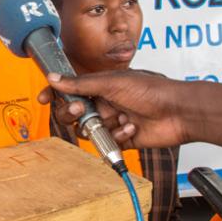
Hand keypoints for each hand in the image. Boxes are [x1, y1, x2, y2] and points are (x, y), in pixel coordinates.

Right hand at [38, 70, 189, 148]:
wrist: (178, 112)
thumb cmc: (152, 90)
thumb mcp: (113, 83)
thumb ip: (81, 84)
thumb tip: (54, 78)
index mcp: (102, 85)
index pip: (71, 89)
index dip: (55, 93)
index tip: (43, 98)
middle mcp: (106, 102)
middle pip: (75, 112)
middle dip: (75, 113)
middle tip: (80, 111)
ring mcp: (114, 121)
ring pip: (90, 130)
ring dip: (102, 127)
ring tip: (119, 120)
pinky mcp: (123, 139)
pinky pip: (108, 142)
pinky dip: (119, 136)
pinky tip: (133, 128)